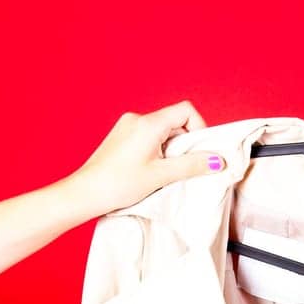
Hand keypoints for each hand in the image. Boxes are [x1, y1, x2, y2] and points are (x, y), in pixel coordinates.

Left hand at [66, 102, 225, 219]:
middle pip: (174, 121)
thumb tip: (218, 161)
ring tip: (162, 173)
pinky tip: (149, 172)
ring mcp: (127, 126)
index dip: (200, 129)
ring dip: (170, 150)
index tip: (201, 152)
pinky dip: (156, 151)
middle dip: (185, 144)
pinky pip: (148, 137)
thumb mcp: (161, 176)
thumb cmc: (118, 185)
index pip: (186, 111)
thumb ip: (191, 166)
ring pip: (162, 131)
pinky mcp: (121, 137)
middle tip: (182, 168)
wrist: (85, 193)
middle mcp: (137, 118)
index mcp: (149, 124)